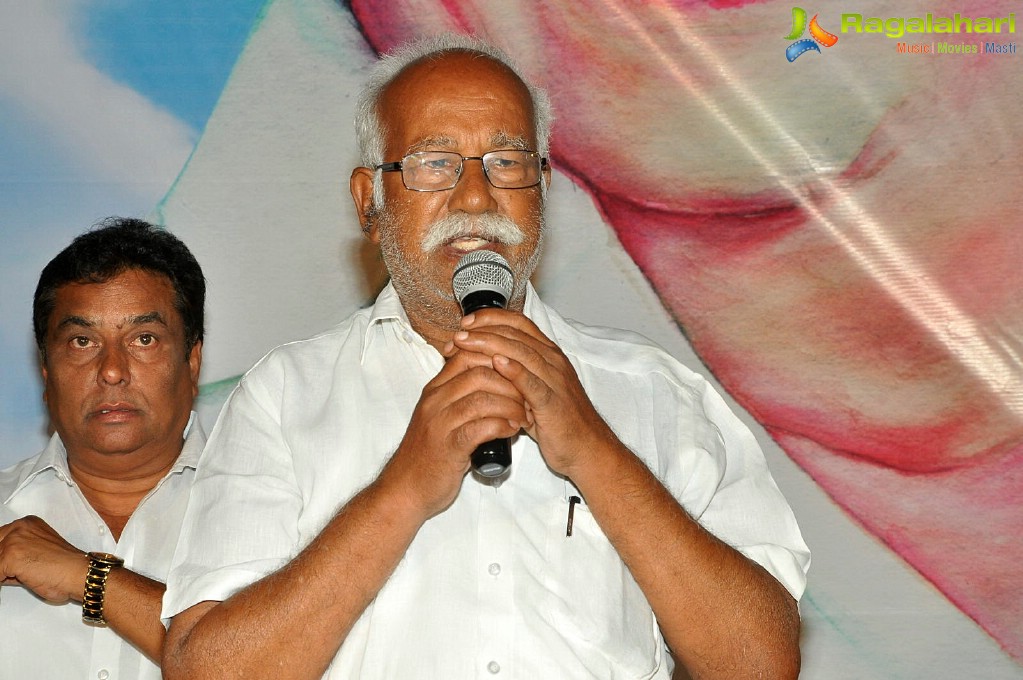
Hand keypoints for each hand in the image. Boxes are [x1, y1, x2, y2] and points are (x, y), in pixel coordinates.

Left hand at [0, 515, 89, 603]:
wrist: (77, 574)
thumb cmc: (65, 567)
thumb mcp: (39, 553)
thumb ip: (17, 556)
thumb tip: (2, 568)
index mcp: (28, 524)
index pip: (0, 538)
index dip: (2, 553)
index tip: (5, 565)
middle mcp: (21, 527)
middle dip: (2, 562)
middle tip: (7, 572)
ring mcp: (15, 541)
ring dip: (3, 571)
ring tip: (18, 577)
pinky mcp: (11, 556)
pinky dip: (2, 580)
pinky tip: (17, 581)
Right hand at [382, 342, 528, 517]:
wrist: (405, 489)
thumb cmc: (430, 453)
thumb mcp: (441, 416)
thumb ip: (461, 397)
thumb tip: (496, 381)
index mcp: (435, 389)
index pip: (467, 356)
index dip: (497, 360)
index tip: (517, 375)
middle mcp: (435, 401)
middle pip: (478, 374)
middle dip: (510, 383)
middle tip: (527, 397)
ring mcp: (439, 424)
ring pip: (481, 399)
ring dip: (510, 406)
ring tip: (524, 416)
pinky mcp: (448, 448)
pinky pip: (480, 428)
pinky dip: (502, 426)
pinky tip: (512, 430)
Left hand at [447, 309, 615, 477]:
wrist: (587, 448)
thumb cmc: (558, 420)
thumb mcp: (533, 390)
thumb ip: (514, 375)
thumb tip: (482, 362)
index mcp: (548, 355)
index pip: (518, 323)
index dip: (490, 319)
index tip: (465, 324)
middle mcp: (553, 362)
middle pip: (515, 334)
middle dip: (483, 331)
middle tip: (457, 336)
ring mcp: (555, 380)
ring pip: (522, 353)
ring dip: (490, 345)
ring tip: (466, 343)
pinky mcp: (553, 403)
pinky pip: (534, 384)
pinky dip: (515, 372)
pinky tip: (497, 364)